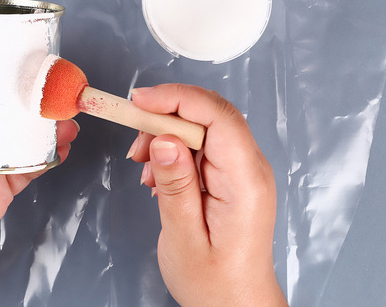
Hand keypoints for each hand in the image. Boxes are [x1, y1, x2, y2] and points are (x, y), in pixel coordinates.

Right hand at [128, 84, 285, 306]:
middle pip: (210, 115)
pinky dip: (174, 150)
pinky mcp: (232, 176)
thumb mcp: (184, 237)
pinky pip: (203, 146)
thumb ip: (175, 185)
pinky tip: (158, 176)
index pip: (218, 116)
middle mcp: (250, 169)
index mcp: (245, 182)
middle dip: (166, 116)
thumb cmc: (215, 283)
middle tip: (135, 141)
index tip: (140, 102)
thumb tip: (164, 139)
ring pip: (203, 127)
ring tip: (145, 168)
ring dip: (167, 135)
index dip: (177, 99)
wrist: (236, 305)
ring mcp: (243, 171)